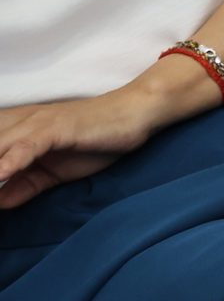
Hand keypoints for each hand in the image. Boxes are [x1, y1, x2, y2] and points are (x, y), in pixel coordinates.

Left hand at [0, 89, 164, 208]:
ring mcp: (35, 124)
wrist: (134, 114)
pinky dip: (10, 162)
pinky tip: (1, 174)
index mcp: (14, 132)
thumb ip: (25, 186)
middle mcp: (17, 124)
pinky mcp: (55, 128)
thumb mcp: (55, 172)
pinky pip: (26, 147)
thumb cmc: (96, 140)